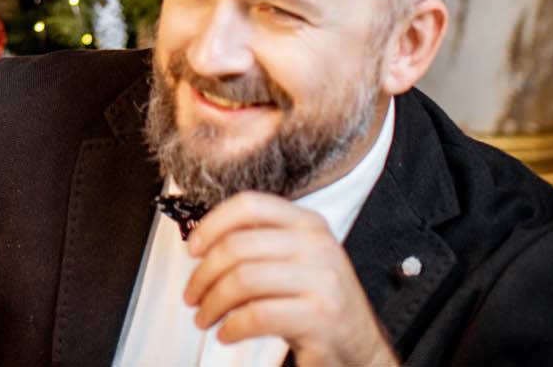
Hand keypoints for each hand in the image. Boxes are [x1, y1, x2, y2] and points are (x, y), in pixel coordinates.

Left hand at [184, 193, 397, 366]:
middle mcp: (317, 246)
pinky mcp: (320, 318)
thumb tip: (201, 244)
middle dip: (203, 274)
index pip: (249, 205)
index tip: (193, 248)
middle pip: (238, 246)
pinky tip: (227, 334)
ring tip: (205, 317)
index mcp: (308, 223)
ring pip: (243, 281)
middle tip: (192, 295)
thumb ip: (259, 245)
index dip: (212, 224)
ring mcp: (322, 281)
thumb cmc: (317, 304)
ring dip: (212, 303)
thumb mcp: (295, 262)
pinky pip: (258, 316)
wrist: (360, 348)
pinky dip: (232, 327)